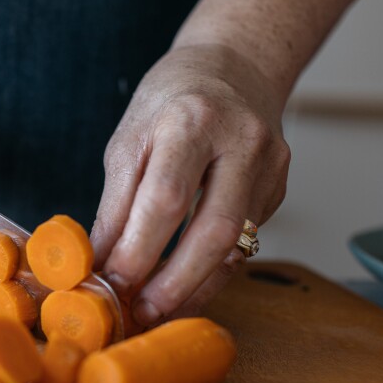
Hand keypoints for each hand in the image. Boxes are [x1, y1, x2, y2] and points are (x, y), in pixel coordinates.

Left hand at [90, 43, 290, 329]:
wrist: (238, 69)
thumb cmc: (176, 99)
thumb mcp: (133, 137)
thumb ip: (118, 202)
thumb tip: (101, 263)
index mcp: (195, 120)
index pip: (167, 198)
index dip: (139, 250)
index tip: (112, 284)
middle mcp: (243, 142)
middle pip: (215, 230)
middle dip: (176, 283)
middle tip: (144, 313)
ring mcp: (271, 167)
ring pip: (237, 245)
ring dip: (197, 285)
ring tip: (161, 308)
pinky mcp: (281, 188)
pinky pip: (246, 240)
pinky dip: (214, 266)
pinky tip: (189, 280)